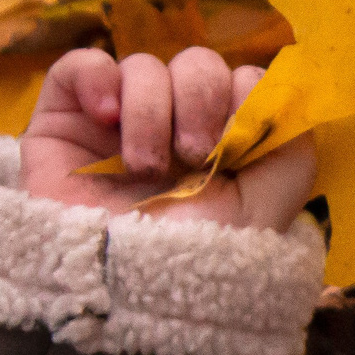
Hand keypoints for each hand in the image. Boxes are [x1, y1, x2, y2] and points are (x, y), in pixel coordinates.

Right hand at [20, 47, 316, 232]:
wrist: (134, 290)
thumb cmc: (205, 255)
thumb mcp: (272, 201)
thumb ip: (290, 140)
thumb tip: (275, 84)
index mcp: (225, 139)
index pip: (241, 77)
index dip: (244, 96)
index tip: (236, 144)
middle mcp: (174, 126)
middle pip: (196, 63)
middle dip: (200, 100)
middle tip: (193, 155)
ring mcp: (118, 123)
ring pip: (143, 66)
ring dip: (152, 112)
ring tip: (146, 167)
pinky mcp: (63, 123)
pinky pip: (80, 65)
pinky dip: (97, 77)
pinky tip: (106, 116)